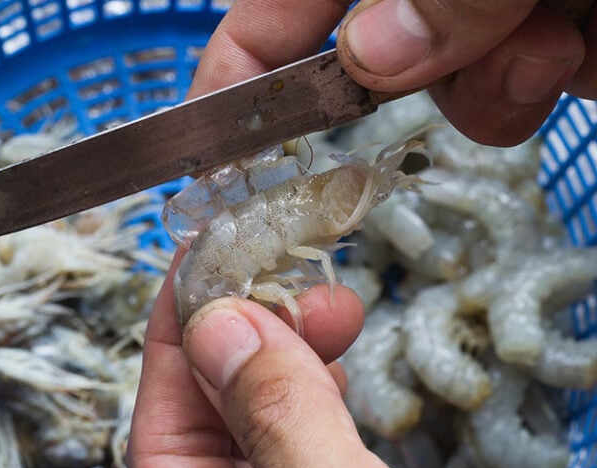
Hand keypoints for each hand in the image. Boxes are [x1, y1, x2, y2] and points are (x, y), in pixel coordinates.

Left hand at [127, 254, 481, 467]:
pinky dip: (320, 394)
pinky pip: (311, 446)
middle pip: (209, 427)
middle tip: (288, 282)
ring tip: (328, 309)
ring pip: (263, 429)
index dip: (173, 342)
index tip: (202, 265)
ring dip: (286, 358)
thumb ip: (281, 430)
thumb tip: (220, 325)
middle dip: (243, 339)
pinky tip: (338, 365)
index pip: (162, 439)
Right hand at [187, 0, 596, 145]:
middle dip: (401, 76)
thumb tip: (370, 56)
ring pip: (444, 80)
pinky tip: (586, 44)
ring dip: (490, 82)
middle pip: (360, 47)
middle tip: (471, 53)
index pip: (280, 2)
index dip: (242, 66)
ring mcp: (495, 2)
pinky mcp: (555, 32)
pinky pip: (517, 86)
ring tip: (561, 39)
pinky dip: (542, 84)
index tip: (216, 144)